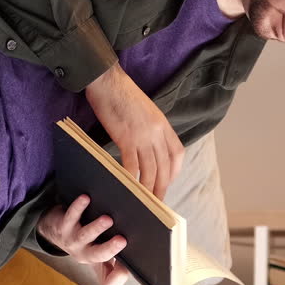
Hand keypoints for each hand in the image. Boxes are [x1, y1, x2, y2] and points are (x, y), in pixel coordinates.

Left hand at [37, 195, 129, 284]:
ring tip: (107, 219)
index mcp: (97, 262)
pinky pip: (71, 216)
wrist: (56, 231)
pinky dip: (78, 207)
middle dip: (109, 249)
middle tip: (122, 240)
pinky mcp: (64, 225)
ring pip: (84, 235)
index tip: (130, 269)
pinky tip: (85, 198)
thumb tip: (131, 271)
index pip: (109, 276)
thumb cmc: (87, 243)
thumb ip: (117, 266)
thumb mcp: (102, 258)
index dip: (118, 276)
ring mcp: (73, 240)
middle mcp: (84, 253)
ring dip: (95, 228)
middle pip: (97, 255)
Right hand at [85, 63, 184, 198]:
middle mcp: (157, 132)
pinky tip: (127, 187)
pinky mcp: (126, 138)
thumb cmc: (123, 95)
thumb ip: (152, 129)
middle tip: (156, 202)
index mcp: (164, 125)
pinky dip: (130, 178)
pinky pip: (131, 164)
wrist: (107, 81)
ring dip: (147, 188)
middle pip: (165, 166)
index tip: (167, 182)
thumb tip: (149, 147)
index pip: (177, 154)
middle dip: (162, 186)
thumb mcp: (147, 111)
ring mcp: (143, 135)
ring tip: (143, 202)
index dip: (174, 171)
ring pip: (150, 169)